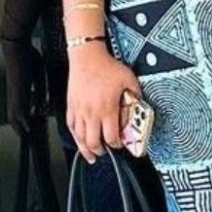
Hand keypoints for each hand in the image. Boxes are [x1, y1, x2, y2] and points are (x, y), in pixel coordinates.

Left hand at [1, 38, 47, 136]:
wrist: (17, 47)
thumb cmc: (27, 56)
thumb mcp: (37, 76)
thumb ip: (39, 91)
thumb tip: (40, 105)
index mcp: (19, 90)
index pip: (19, 109)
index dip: (22, 119)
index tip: (29, 128)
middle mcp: (14, 94)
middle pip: (13, 116)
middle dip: (19, 127)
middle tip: (26, 137)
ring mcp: (14, 93)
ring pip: (14, 115)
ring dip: (20, 127)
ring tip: (26, 135)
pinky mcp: (16, 91)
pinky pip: (18, 110)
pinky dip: (22, 120)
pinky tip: (26, 127)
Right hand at [65, 43, 142, 163]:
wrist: (87, 57)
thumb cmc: (105, 66)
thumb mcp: (129, 80)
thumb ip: (136, 95)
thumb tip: (140, 105)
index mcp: (107, 109)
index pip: (112, 137)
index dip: (117, 145)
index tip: (120, 145)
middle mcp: (92, 113)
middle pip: (94, 142)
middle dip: (101, 151)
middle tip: (106, 152)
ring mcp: (80, 111)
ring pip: (80, 138)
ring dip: (86, 149)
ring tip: (91, 155)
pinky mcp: (71, 106)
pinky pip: (71, 127)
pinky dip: (75, 137)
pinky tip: (78, 140)